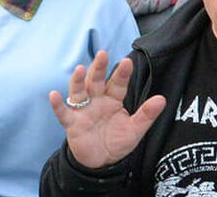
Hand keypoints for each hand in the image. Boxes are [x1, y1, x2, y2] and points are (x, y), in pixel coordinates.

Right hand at [48, 50, 167, 169]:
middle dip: (99, 68)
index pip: (118, 84)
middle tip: (103, 54)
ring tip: (80, 69)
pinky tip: (54, 95)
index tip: (128, 61)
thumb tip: (162, 99)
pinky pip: (63, 113)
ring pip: (79, 92)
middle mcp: (96, 101)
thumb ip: (146, 115)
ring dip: (78, 81)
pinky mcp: (72, 123)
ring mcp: (82, 111)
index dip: (122, 74)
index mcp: (112, 100)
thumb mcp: (135, 130)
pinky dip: (58, 105)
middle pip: (96, 81)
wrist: (101, 162)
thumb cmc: (117, 142)